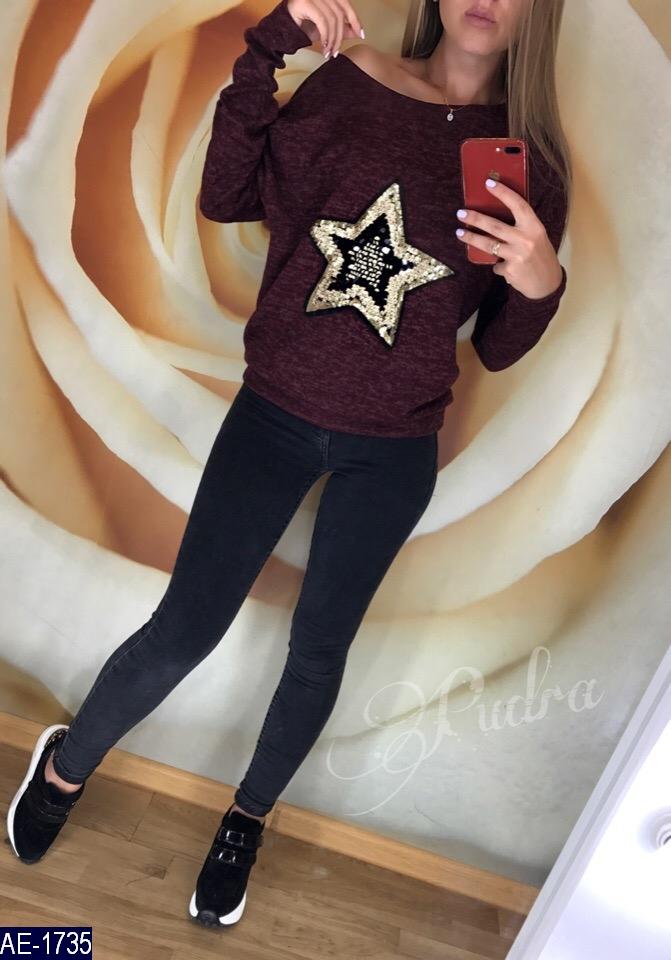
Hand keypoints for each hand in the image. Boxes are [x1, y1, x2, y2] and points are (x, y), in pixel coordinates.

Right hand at [287, 0, 363, 57]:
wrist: (281, 30)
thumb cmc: (303, 26)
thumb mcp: (326, 28)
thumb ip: (341, 27)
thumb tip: (357, 31)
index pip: (345, 4)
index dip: (355, 19)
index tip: (361, 34)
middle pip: (339, 13)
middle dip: (340, 36)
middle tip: (336, 52)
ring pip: (332, 19)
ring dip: (333, 40)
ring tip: (329, 53)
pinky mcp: (304, 2)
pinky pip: (322, 22)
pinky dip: (326, 37)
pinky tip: (324, 48)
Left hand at [455, 178, 563, 298]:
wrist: (547, 283)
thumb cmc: (540, 256)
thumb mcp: (536, 236)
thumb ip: (521, 227)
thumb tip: (495, 213)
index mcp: (535, 227)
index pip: (518, 205)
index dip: (503, 193)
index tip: (488, 183)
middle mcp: (526, 240)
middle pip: (495, 226)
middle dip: (475, 218)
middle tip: (461, 213)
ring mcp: (517, 256)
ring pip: (488, 244)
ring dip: (471, 238)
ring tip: (459, 233)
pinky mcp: (510, 270)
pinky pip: (496, 264)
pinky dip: (497, 265)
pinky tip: (504, 267)